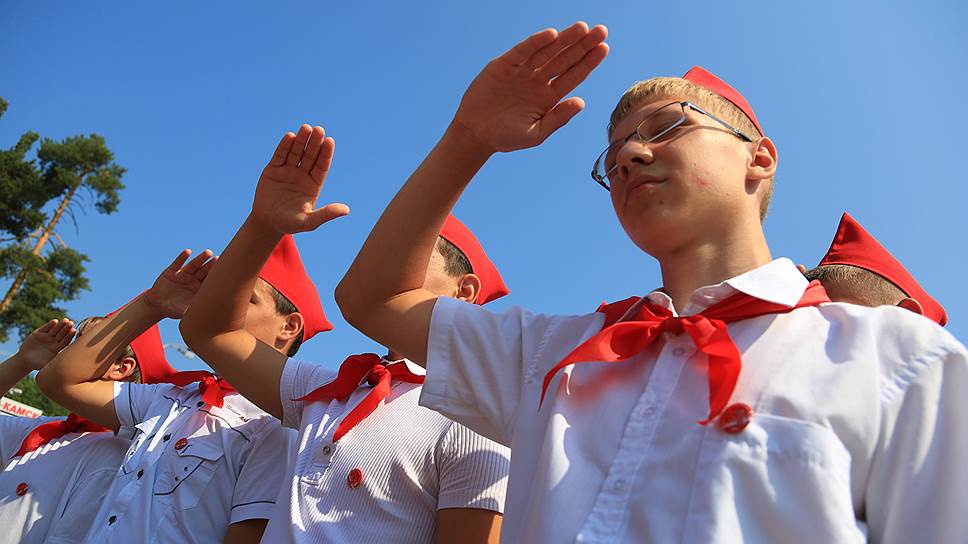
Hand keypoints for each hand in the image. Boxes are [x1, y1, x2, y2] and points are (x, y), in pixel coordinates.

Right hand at [17, 318, 75, 370]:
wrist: (25, 360)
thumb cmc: (37, 364)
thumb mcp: (45, 365)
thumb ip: (53, 365)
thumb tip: (61, 368)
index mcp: (58, 348)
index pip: (65, 341)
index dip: (69, 336)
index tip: (74, 331)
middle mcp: (54, 341)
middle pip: (62, 334)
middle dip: (66, 328)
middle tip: (71, 323)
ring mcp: (47, 337)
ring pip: (55, 329)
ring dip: (60, 325)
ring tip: (65, 320)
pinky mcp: (39, 333)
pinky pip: (45, 328)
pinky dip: (49, 325)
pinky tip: (54, 321)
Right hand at [146, 249, 216, 318]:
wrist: (157, 305)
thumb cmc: (173, 310)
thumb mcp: (183, 312)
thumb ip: (192, 313)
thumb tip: (203, 318)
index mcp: (198, 289)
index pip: (209, 280)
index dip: (216, 276)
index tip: (225, 271)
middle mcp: (192, 280)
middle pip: (204, 270)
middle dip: (211, 265)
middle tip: (219, 259)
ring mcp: (182, 274)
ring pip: (193, 265)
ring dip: (200, 259)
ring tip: (208, 252)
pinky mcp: (171, 271)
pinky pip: (177, 263)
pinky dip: (182, 257)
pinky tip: (188, 252)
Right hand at [252, 125, 349, 233]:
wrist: (267, 222)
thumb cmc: (290, 223)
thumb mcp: (309, 221)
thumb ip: (326, 214)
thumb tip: (346, 210)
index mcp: (313, 184)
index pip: (321, 166)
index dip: (325, 154)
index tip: (330, 141)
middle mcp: (302, 174)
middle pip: (310, 155)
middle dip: (314, 143)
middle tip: (319, 130)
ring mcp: (288, 170)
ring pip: (296, 152)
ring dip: (301, 140)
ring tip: (305, 128)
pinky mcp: (273, 169)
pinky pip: (280, 155)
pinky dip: (284, 146)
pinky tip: (290, 136)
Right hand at [451, 22, 607, 153]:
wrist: (476, 135)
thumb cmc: (507, 137)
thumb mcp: (536, 133)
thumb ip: (558, 118)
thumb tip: (581, 102)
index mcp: (549, 96)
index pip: (574, 75)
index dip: (589, 62)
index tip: (604, 48)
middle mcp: (538, 80)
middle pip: (565, 58)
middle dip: (583, 45)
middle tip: (601, 31)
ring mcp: (521, 71)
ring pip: (547, 51)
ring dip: (564, 39)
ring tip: (583, 28)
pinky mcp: (503, 65)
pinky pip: (522, 52)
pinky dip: (535, 43)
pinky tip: (551, 35)